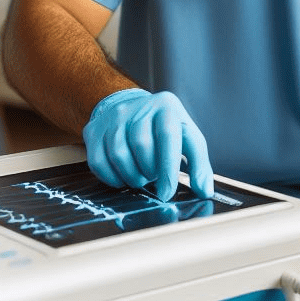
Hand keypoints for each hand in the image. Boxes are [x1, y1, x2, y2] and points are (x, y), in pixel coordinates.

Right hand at [82, 88, 213, 200]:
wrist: (131, 108)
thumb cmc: (164, 128)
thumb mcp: (187, 137)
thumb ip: (199, 163)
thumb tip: (205, 191)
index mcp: (167, 107)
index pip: (168, 135)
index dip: (168, 168)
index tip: (167, 193)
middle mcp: (139, 107)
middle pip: (142, 146)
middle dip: (149, 172)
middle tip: (154, 177)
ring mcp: (114, 118)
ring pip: (120, 155)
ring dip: (132, 176)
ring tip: (141, 176)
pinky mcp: (94, 131)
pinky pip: (99, 162)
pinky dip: (112, 178)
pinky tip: (123, 177)